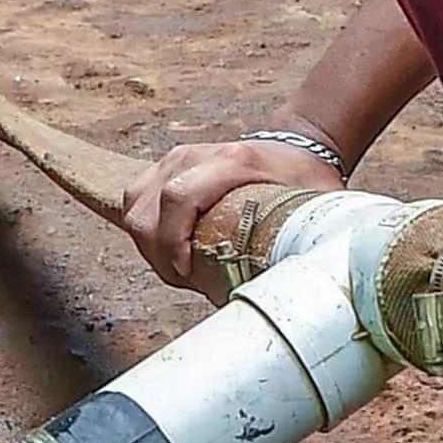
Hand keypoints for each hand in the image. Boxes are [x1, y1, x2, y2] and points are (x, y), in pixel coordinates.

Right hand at [121, 134, 347, 289]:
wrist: (296, 147)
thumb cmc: (302, 182)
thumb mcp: (307, 211)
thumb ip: (297, 248)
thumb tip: (281, 295)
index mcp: (234, 161)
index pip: (179, 197)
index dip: (173, 242)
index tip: (186, 273)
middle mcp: (196, 155)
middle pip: (147, 211)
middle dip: (160, 257)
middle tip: (189, 279)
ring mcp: (175, 158)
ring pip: (135, 208)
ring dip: (150, 247)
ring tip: (181, 267)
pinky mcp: (164, 167)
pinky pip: (135, 202)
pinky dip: (145, 232)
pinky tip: (170, 250)